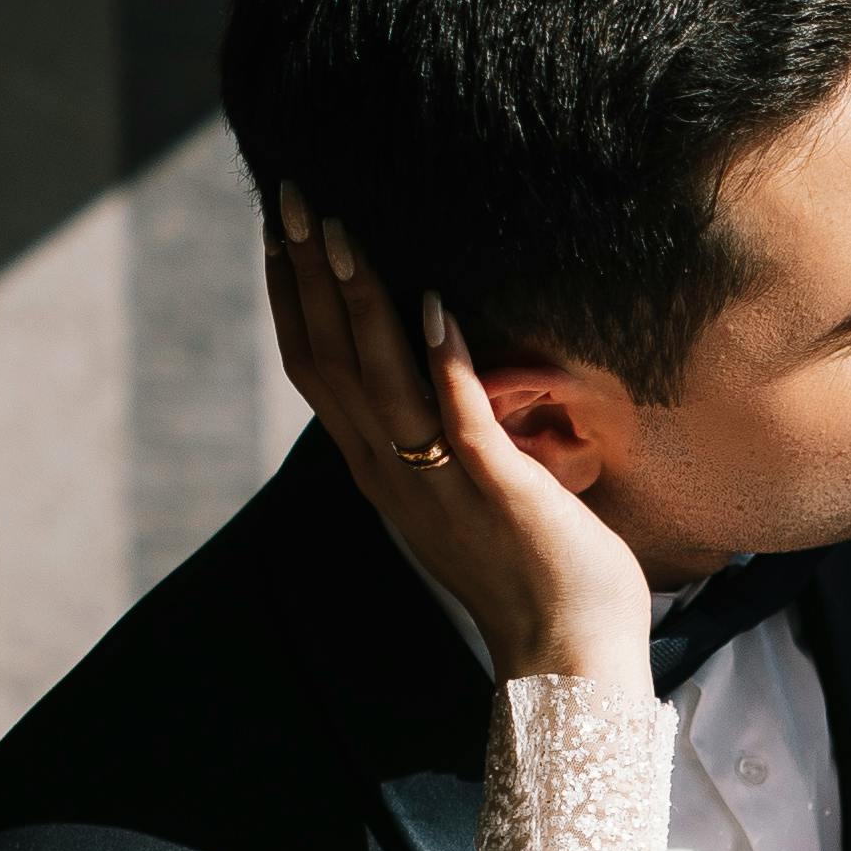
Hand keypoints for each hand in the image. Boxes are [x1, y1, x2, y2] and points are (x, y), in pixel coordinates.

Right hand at [268, 192, 651, 692]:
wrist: (566, 655)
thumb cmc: (530, 569)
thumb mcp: (464, 490)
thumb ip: (440, 434)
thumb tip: (438, 369)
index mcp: (378, 470)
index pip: (314, 369)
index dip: (293, 294)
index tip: (285, 227)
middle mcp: (391, 474)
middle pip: (326, 361)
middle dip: (308, 274)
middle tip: (294, 195)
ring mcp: (438, 484)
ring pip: (377, 382)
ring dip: (358, 302)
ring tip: (346, 230)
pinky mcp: (496, 492)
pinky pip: (458, 421)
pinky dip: (442, 363)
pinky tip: (436, 306)